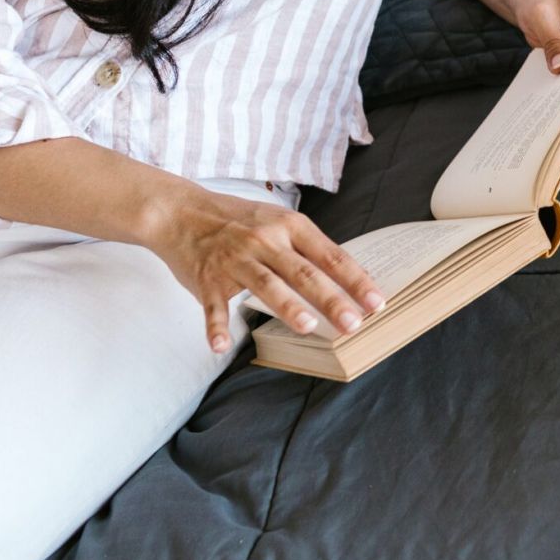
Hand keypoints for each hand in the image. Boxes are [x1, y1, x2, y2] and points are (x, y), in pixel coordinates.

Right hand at [146, 185, 384, 353]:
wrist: (183, 212)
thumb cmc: (240, 220)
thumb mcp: (279, 222)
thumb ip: (307, 248)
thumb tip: (347, 278)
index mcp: (290, 226)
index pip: (330, 256)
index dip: (355, 280)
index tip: (377, 303)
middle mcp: (265, 241)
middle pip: (304, 273)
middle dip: (331, 299)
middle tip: (354, 323)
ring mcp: (235, 260)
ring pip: (266, 284)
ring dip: (287, 306)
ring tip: (308, 326)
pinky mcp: (207, 278)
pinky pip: (213, 305)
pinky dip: (215, 326)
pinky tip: (221, 346)